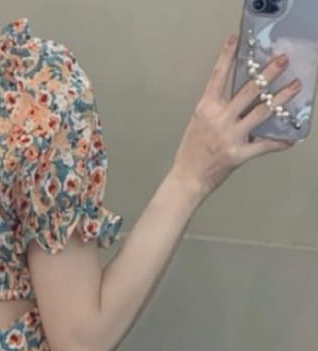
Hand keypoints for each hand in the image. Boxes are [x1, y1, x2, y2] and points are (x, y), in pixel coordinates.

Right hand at [171, 32, 299, 200]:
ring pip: (262, 112)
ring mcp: (230, 137)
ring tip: (295, 86)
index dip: (226, 56)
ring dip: (282, 98)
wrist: (187, 179)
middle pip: (249, 91)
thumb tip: (242, 98)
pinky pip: (264, 145)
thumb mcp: (198, 124)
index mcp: (205, 109)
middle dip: (268, 73)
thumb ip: (216, 110)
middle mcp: (219, 120)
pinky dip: (279, 141)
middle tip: (282, 60)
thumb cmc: (191, 152)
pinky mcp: (239, 154)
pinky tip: (291, 137)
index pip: (217, 77)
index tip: (235, 39)